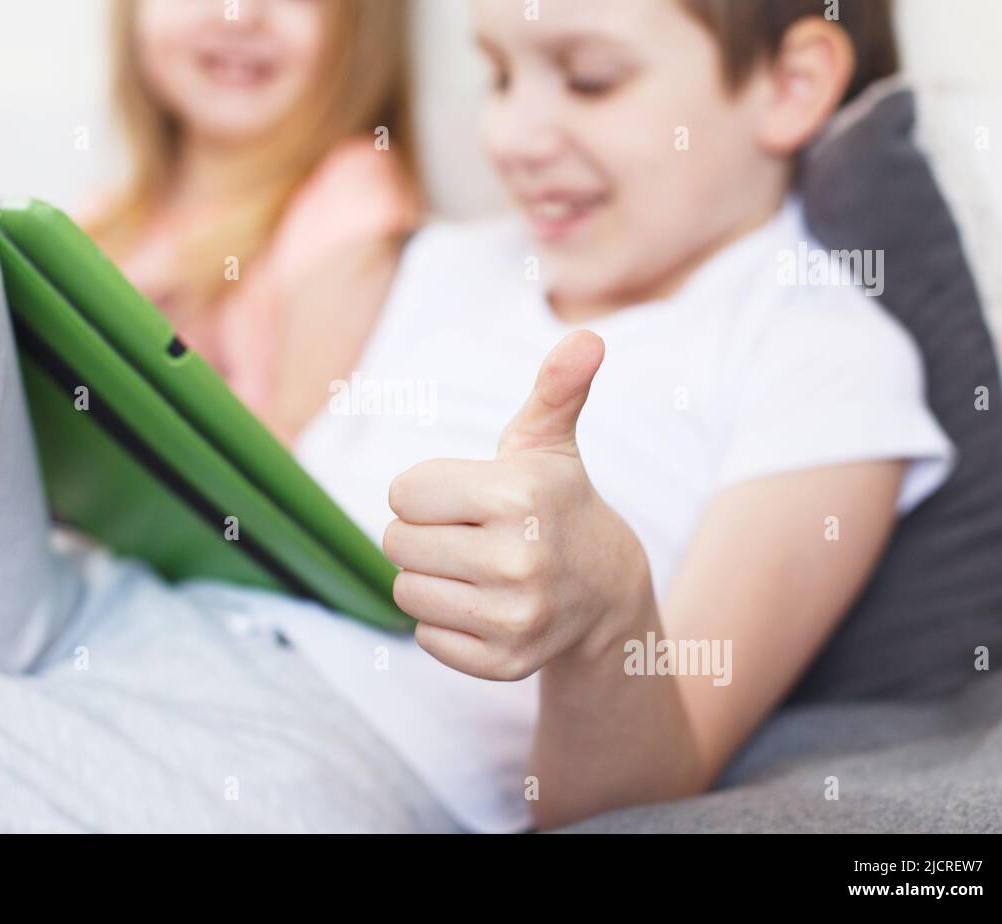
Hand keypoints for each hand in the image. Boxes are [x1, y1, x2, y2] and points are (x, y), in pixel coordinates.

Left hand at [384, 330, 647, 680]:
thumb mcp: (551, 442)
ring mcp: (514, 618)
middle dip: (421, 532)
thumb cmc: (555, 502)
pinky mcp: (503, 663)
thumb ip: (556, 388)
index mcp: (517, 496)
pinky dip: (443, 621)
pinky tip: (482, 604)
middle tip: (467, 533)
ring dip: (427, 577)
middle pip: (397, 542)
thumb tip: (587, 337)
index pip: (403, 492)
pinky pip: (424, 636)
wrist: (605, 591)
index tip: (466, 496)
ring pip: (405, 590)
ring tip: (472, 568)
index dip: (425, 490)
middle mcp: (519, 561)